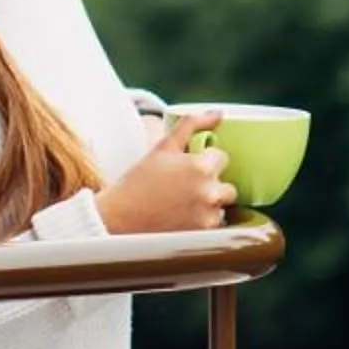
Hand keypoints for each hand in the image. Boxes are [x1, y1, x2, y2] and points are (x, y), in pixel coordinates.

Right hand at [95, 110, 237, 233]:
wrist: (119, 217)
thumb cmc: (139, 180)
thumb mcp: (163, 147)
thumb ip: (192, 125)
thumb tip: (218, 114)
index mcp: (201, 166)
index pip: (223, 158)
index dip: (206, 161)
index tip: (189, 168)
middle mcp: (209, 191)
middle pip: (228, 185)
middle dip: (213, 184)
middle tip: (188, 188)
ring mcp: (208, 215)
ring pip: (222, 206)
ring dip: (210, 205)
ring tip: (183, 204)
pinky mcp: (203, 234)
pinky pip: (216, 224)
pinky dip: (204, 221)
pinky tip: (183, 217)